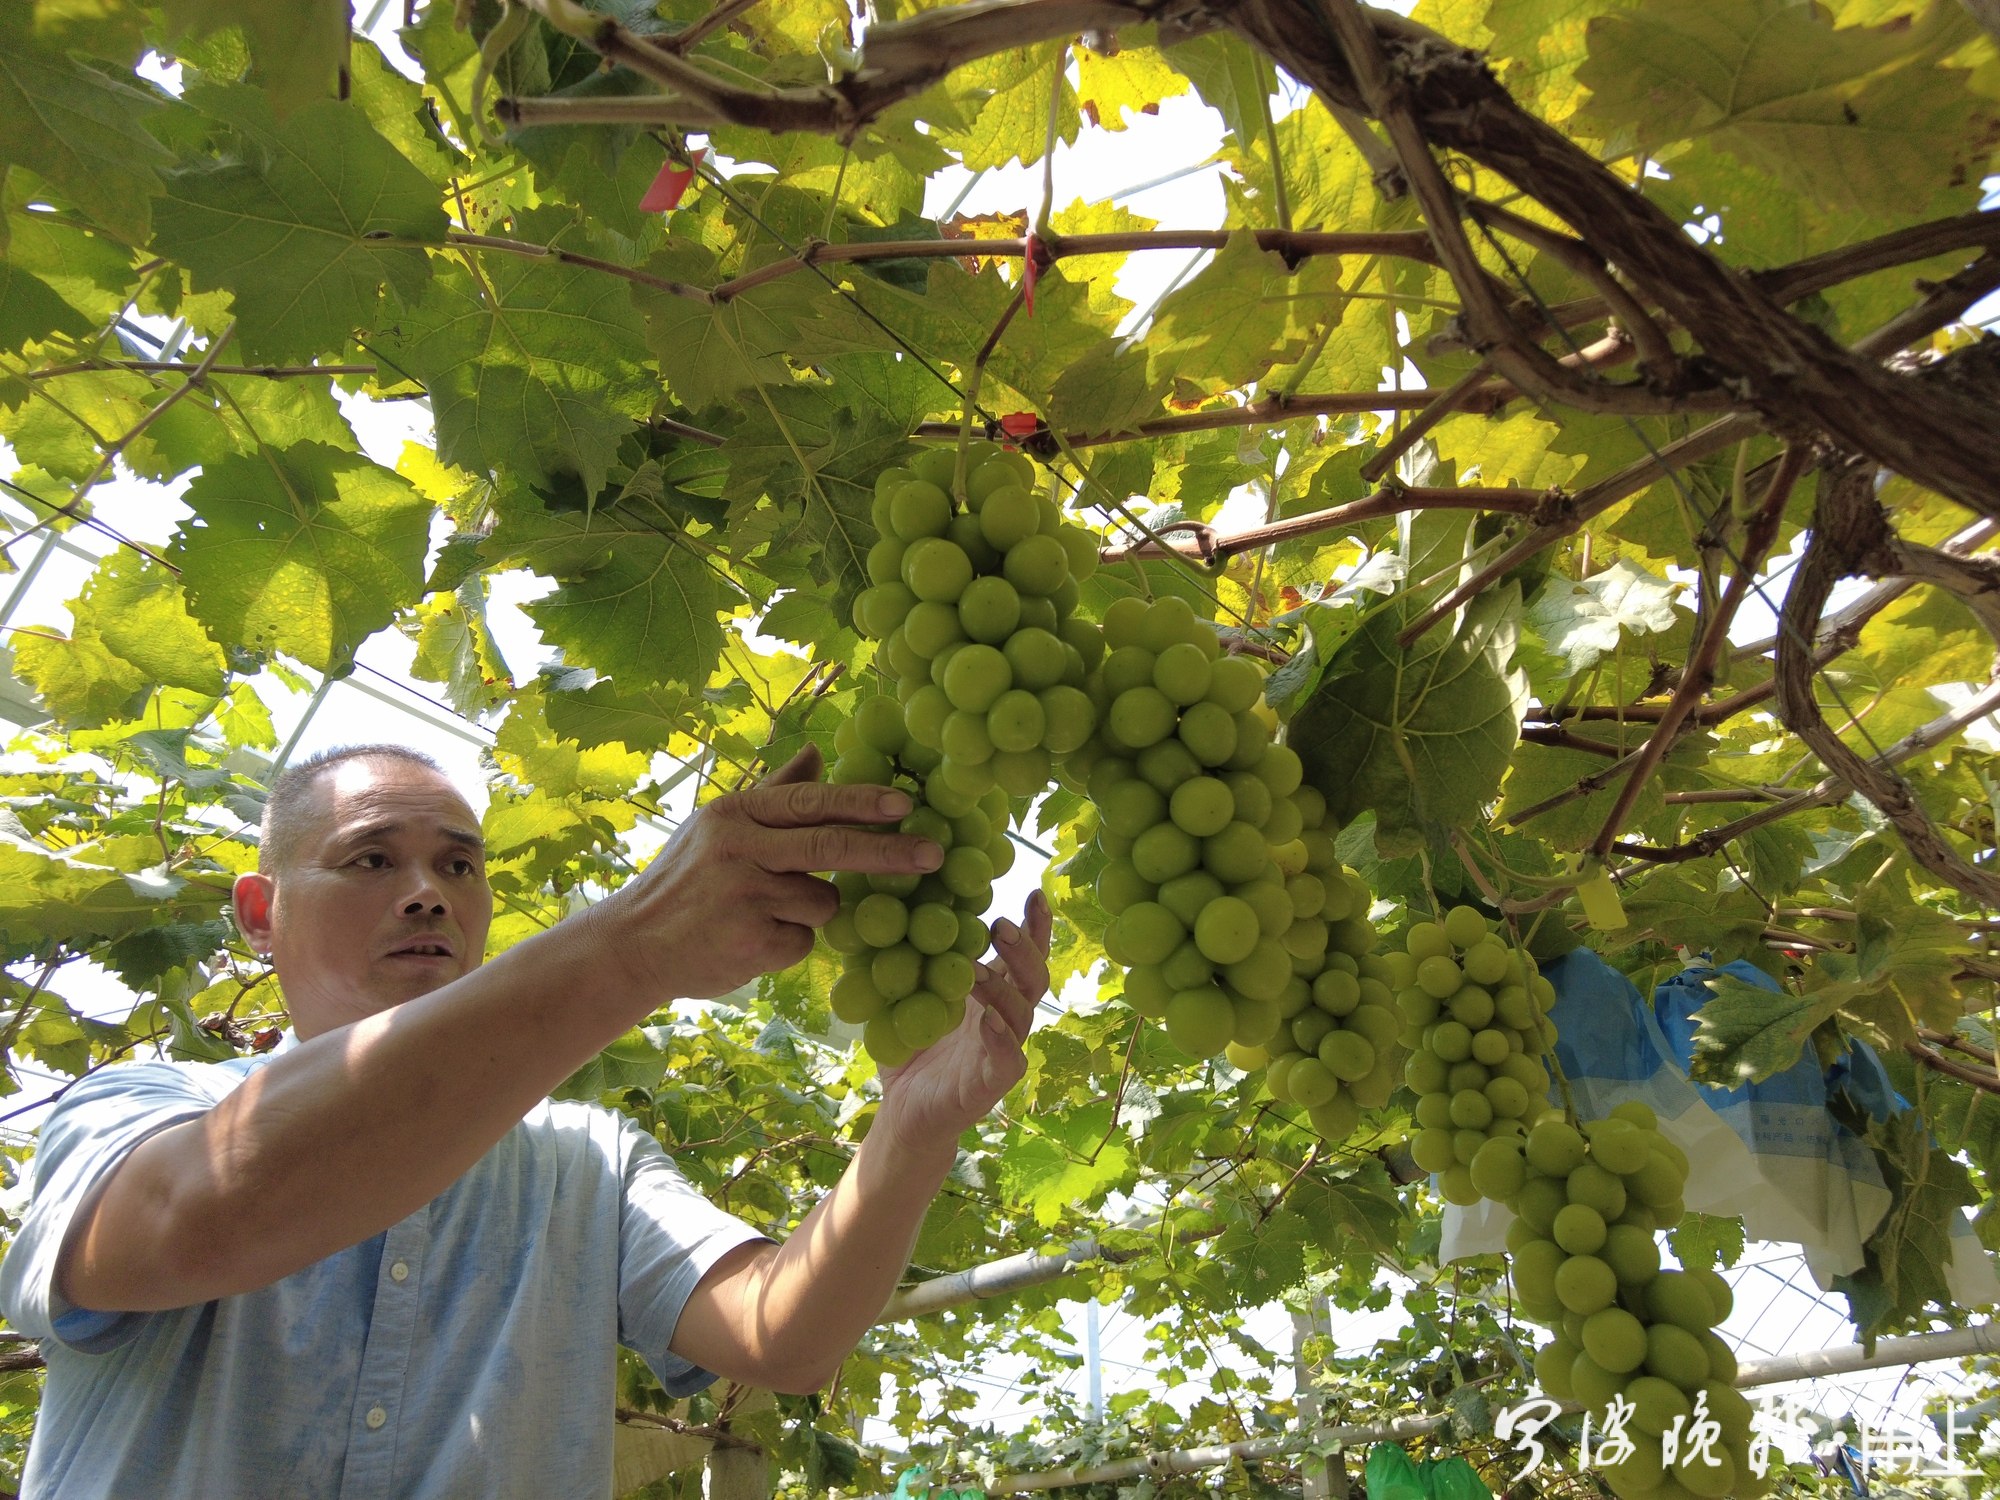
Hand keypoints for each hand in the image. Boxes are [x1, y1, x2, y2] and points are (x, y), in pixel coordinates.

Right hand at [587, 746, 940, 1001]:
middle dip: (887, 852)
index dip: (860, 802)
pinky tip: (752, 941)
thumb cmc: (684, 882)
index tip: (905, 803)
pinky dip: (790, 945)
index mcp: (735, 813)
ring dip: (809, 913)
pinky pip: (803, 942)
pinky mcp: (749, 941)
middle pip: (828, 847)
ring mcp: (743, 896)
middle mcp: (738, 848)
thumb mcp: (717, 827)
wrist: (630, 946)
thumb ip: (772, 791)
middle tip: (932, 854)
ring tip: (761, 914)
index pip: (809, 801)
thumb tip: (816, 750)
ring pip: (822, 903)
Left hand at [874, 889, 1050, 1154]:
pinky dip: (1001, 1039)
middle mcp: (1005, 1017)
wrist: (903, 1111)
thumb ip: (910, 959)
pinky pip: (1008, 1059)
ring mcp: (1002, 1050)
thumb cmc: (909, 1047)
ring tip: (974, 968)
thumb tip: (889, 904)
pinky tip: (987, 1020)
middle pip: (1033, 978)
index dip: (1036, 926)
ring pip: (1022, 1014)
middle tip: (1000, 924)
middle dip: (1023, 949)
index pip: (1022, 956)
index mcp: (991, 993)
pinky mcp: (991, 1083)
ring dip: (1002, 987)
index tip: (1035, 891)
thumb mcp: (906, 996)